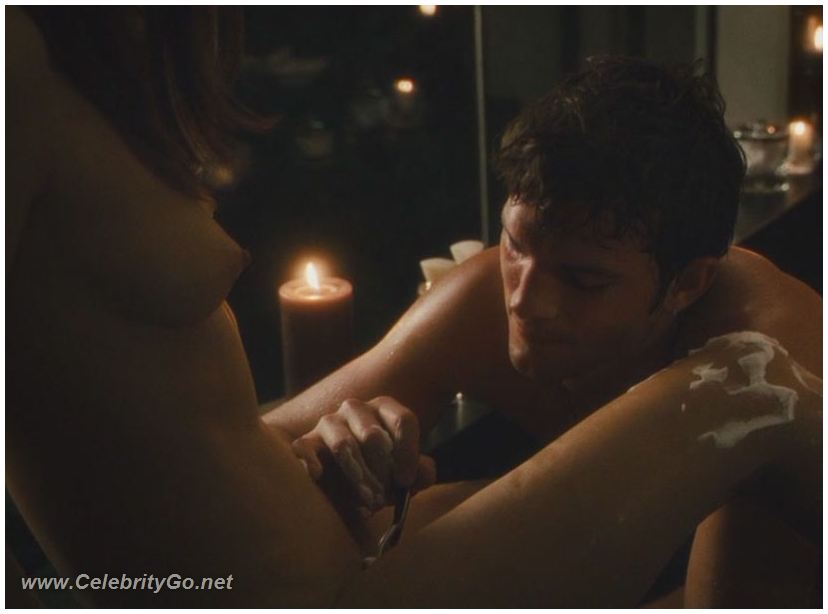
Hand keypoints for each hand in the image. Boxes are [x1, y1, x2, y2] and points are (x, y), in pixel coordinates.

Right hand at [292, 396, 435, 511]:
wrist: (340, 488)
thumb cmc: (379, 476)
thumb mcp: (403, 477)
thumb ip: (420, 473)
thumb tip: (421, 472)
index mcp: (384, 409)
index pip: (403, 421)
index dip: (408, 453)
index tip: (405, 480)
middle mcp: (356, 408)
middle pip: (373, 435)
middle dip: (381, 471)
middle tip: (383, 496)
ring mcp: (329, 422)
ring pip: (344, 445)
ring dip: (357, 477)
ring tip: (365, 501)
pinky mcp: (306, 442)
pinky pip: (304, 447)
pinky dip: (310, 460)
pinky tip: (317, 474)